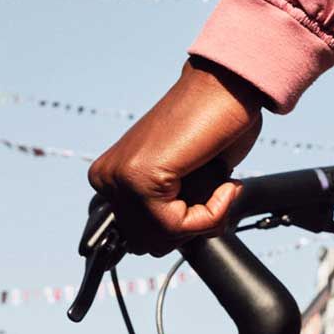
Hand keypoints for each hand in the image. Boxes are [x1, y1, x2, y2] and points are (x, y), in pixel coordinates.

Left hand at [88, 58, 263, 255]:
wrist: (227, 89)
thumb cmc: (216, 127)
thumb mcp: (187, 181)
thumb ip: (170, 209)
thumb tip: (168, 243)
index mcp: (111, 177)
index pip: (141, 239)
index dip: (185, 230)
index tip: (210, 200)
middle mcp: (107, 177)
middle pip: (148, 244)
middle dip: (192, 229)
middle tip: (219, 196)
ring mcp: (118, 177)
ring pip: (162, 239)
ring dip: (206, 221)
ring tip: (222, 188)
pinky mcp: (139, 177)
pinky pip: (176, 225)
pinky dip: (211, 214)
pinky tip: (224, 185)